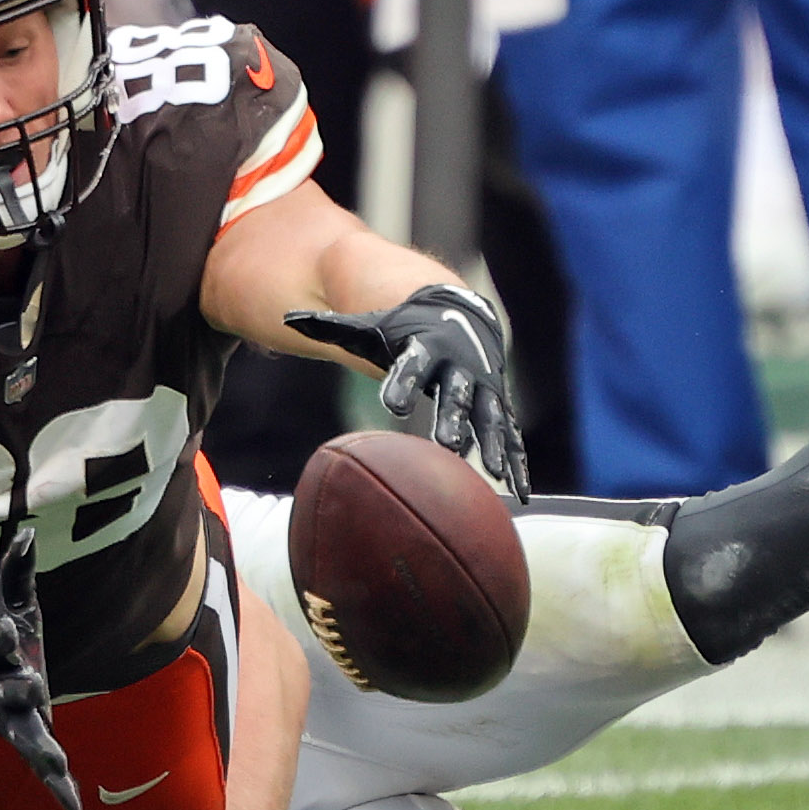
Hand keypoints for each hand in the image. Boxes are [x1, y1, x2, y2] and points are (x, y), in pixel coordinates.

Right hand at [0, 526, 82, 809]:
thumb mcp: (7, 601)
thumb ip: (16, 571)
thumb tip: (29, 532)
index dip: (2, 637)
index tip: (7, 630)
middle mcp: (2, 690)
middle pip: (13, 691)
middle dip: (22, 691)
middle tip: (34, 690)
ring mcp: (14, 719)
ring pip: (29, 739)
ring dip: (44, 753)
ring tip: (59, 771)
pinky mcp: (28, 738)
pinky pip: (44, 766)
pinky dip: (58, 788)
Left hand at [287, 283, 531, 500]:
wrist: (457, 316)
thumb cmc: (402, 329)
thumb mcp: (368, 326)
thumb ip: (332, 327)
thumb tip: (287, 316)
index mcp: (425, 347)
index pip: (412, 365)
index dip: (403, 382)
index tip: (392, 403)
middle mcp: (459, 367)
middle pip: (457, 395)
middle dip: (455, 419)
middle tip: (449, 446)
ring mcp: (482, 387)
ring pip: (490, 418)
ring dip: (494, 444)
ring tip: (495, 472)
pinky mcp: (497, 405)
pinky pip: (511, 437)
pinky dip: (518, 463)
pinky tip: (520, 493)